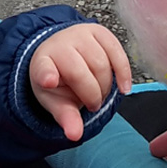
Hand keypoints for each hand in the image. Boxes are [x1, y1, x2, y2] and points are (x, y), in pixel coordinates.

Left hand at [30, 23, 131, 139]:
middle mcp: (60, 45)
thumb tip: (75, 135)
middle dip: (91, 96)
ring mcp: (80, 35)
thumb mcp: (57, 101)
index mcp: (42, 64)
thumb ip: (66, 118)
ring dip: (106, 86)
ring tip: (99, 92)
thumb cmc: (60, 79)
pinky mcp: (100, 32)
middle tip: (91, 104)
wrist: (65, 53)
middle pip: (80, 74)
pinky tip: (123, 88)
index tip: (48, 81)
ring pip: (102, 65)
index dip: (46, 75)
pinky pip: (118, 54)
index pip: (43, 69)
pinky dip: (124, 74)